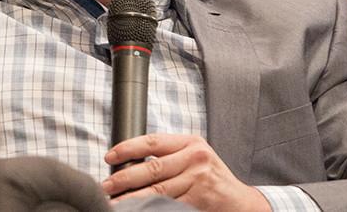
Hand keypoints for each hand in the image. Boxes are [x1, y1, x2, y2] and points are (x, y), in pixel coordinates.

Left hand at [102, 133, 270, 211]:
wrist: (241, 202)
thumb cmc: (210, 177)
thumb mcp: (194, 156)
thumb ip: (169, 155)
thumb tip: (128, 160)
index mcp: (190, 142)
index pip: (152, 142)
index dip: (127, 148)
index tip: (109, 156)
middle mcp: (195, 158)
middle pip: (151, 168)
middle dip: (123, 178)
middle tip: (105, 186)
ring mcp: (198, 180)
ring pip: (157, 191)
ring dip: (132, 198)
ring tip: (114, 202)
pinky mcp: (199, 200)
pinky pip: (168, 206)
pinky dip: (151, 209)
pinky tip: (137, 210)